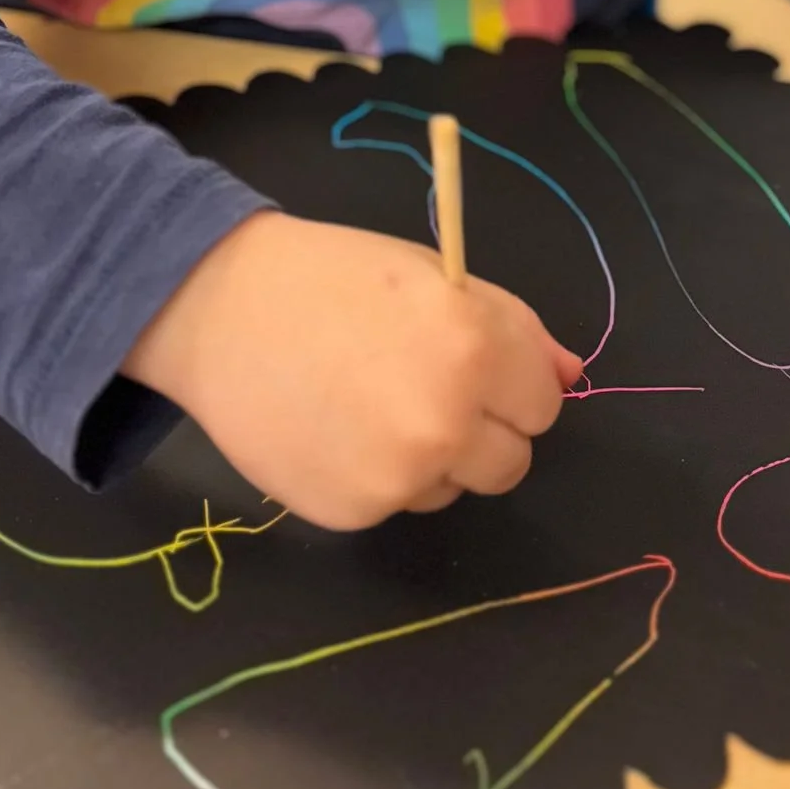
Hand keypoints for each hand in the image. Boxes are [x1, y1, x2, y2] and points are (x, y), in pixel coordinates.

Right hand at [124, 210, 583, 530]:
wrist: (218, 309)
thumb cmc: (332, 276)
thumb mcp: (434, 276)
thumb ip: (513, 328)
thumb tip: (570, 375)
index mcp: (475, 349)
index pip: (544, 403)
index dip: (510, 383)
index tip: (473, 366)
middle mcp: (446, 422)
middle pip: (512, 462)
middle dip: (482, 430)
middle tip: (423, 387)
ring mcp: (398, 476)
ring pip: (452, 487)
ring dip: (431, 458)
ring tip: (367, 401)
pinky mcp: (353, 512)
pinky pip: (395, 503)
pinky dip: (376, 476)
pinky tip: (334, 428)